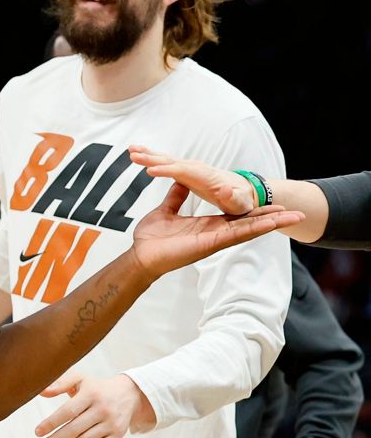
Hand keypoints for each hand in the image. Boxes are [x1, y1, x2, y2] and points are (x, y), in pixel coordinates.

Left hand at [34, 373, 153, 437]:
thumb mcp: (79, 379)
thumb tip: (40, 392)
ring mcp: (111, 424)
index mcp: (90, 394)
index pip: (68, 411)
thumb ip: (59, 383)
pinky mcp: (117, 436)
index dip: (52, 422)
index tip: (37, 432)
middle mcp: (102, 409)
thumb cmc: (95, 387)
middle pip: (75, 429)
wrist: (128, 393)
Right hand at [129, 145, 256, 214]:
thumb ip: (232, 198)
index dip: (168, 171)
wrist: (241, 191)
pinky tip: (137, 154)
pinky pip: (165, 162)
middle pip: (172, 162)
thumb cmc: (239, 201)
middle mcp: (196, 169)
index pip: (184, 172)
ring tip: (131, 151)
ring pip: (167, 159)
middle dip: (153, 159)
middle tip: (134, 155)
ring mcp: (189, 168)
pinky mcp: (184, 170)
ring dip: (149, 155)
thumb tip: (225, 190)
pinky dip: (151, 157)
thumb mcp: (238, 203)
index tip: (150, 171)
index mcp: (207, 178)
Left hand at [129, 182, 302, 278]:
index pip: (237, 217)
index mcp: (208, 225)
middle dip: (273, 218)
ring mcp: (215, 239)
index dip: (255, 211)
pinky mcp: (210, 244)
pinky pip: (235, 234)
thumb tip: (181, 182)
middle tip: (297, 212)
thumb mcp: (167, 211)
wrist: (140, 255)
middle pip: (250, 223)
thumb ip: (176, 198)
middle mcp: (216, 233)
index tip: (274, 204)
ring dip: (271, 223)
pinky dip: (254, 229)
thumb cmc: (151, 238)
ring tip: (294, 216)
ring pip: (249, 229)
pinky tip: (270, 224)